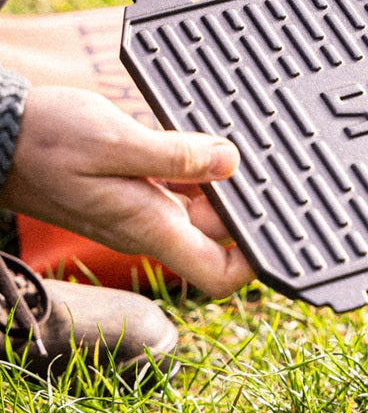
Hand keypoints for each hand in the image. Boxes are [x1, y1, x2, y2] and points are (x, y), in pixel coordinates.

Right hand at [0, 86, 253, 297]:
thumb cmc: (45, 140)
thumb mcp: (114, 141)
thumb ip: (175, 156)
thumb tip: (230, 162)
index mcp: (149, 227)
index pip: (218, 275)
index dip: (255, 260)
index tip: (277, 224)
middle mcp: (150, 226)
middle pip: (219, 234)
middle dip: (245, 203)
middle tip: (273, 162)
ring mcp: (140, 208)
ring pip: (201, 206)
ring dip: (223, 181)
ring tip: (246, 143)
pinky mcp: (131, 188)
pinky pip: (178, 186)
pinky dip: (197, 167)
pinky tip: (206, 137)